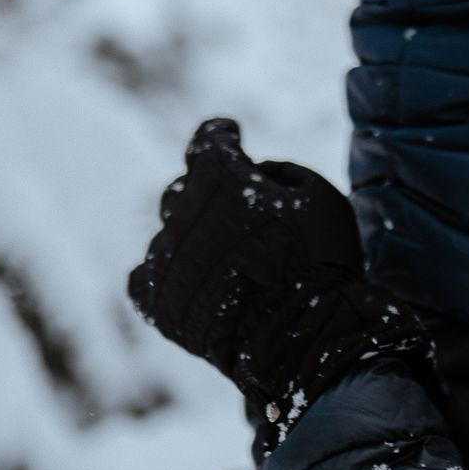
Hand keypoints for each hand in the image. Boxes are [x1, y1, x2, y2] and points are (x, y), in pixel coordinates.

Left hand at [129, 119, 432, 440]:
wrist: (296, 336)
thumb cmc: (317, 261)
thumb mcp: (321, 197)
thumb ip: (283, 173)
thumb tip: (258, 175)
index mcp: (221, 177)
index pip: (208, 142)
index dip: (220, 135)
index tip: (228, 133)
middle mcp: (182, 211)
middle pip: (185, 190)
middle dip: (210, 195)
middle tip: (241, 214)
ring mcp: (165, 257)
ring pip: (170, 234)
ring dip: (195, 240)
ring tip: (230, 263)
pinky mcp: (157, 300)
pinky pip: (146, 277)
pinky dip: (168, 274)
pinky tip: (194, 281)